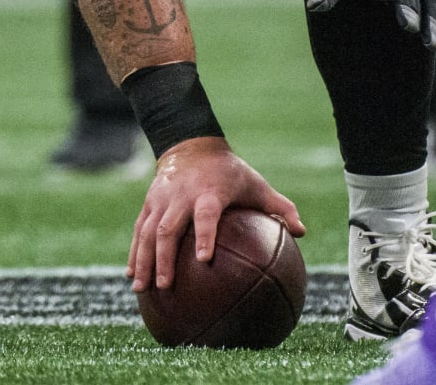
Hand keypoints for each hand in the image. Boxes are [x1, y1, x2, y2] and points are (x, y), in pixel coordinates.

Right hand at [125, 136, 303, 291]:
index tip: (203, 259)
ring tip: (141, 289)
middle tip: (166, 286)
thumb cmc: (230, 172)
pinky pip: (138, 230)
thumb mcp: (256, 184)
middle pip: (168, 228)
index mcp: (209, 192)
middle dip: (164, 258)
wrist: (191, 145)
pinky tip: (132, 277)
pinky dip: (134, 253)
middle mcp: (181, 196)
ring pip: (147, 231)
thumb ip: (279, 207)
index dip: (204, 235)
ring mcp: (161, 200)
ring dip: (143, 261)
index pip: (205, 214)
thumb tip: (303, 233)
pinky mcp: (149, 203)